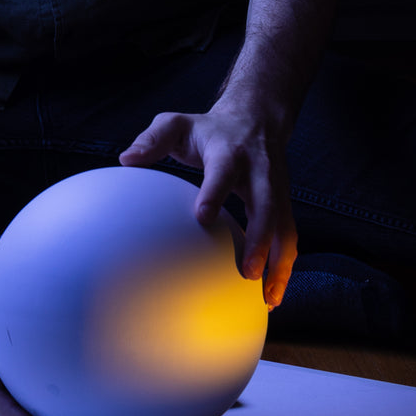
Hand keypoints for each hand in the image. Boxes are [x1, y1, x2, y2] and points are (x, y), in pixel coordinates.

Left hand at [118, 100, 296, 308]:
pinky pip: (289, 236)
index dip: (215, 192)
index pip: (223, 171)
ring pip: (285, 226)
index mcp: (228, 151)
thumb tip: (126, 160)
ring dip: (279, 262)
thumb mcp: (176, 124)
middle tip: (248, 272)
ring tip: (268, 297)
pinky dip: (284, 265)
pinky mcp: (284, 203)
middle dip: (260, 238)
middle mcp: (258, 171)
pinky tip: (271, 295)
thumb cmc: (206, 129)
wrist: (256, 117)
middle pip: (266, 205)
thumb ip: (152, 139)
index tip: (202, 217)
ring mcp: (276, 188)